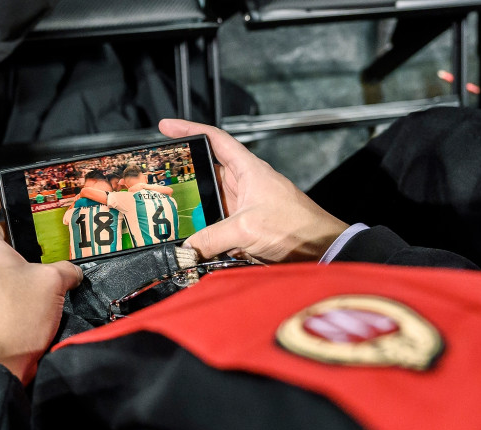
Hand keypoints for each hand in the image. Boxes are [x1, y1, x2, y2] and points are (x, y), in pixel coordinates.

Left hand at [0, 188, 82, 382]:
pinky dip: (13, 281)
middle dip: (13, 232)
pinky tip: (36, 290)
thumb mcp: (53, 283)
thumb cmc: (17, 316)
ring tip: (44, 261)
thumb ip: (66, 269)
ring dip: (16, 260)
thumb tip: (72, 271)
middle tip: (38, 229)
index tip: (5, 192)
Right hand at [158, 119, 348, 261]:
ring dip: (196, 213)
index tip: (166, 127)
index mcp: (248, 169)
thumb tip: (188, 248)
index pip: (214, 139)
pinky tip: (195, 244)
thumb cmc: (296, 226)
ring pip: (211, 205)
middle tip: (160, 183)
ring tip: (171, 217)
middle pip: (207, 174)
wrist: (320, 250)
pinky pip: (220, 228)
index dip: (189, 129)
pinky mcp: (248, 229)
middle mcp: (245, 185)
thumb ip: (213, 237)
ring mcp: (246, 207)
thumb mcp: (247, 228)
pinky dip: (208, 236)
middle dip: (185, 179)